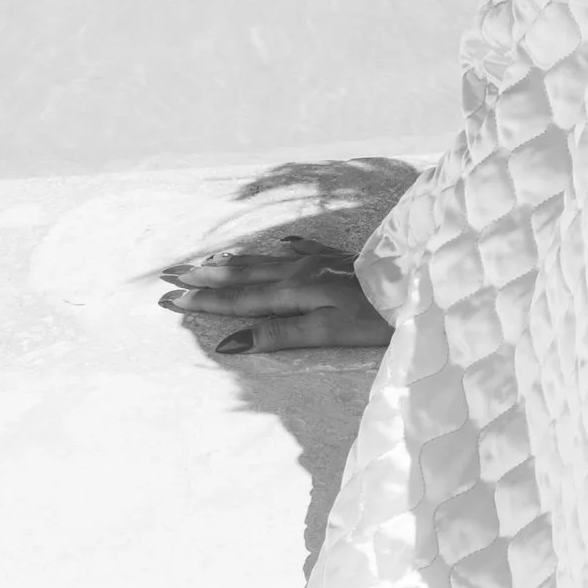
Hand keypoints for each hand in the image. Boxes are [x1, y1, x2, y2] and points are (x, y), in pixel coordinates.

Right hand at [158, 227, 393, 358]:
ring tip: (207, 262)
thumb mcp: (324, 332)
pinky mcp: (340, 258)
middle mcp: (300, 270)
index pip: (238, 300)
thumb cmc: (374, 317)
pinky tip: (278, 246)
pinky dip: (283, 249)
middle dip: (205, 277)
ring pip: (266, 260)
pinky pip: (302, 249)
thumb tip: (230, 342)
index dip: (203, 302)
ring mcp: (320, 261)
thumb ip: (277, 334)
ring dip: (233, 262)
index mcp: (294, 290)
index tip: (170, 300)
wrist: (418, 285)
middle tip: (171, 274)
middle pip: (244, 274)